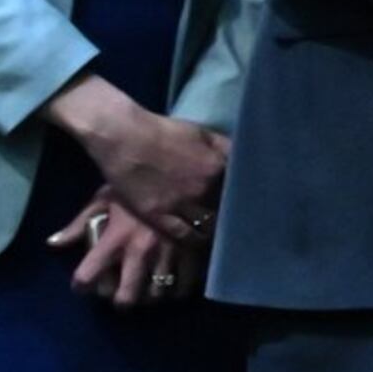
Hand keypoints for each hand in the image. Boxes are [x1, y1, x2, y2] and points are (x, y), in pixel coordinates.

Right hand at [38, 74, 226, 240]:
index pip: (241, 188)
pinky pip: (184, 234)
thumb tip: (243, 158)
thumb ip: (225, 148)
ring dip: (214, 227)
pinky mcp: (158, 216)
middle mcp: (203, 188)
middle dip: (230, 212)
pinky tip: (200, 239)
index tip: (248, 200)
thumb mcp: (203, 133)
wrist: (124, 138)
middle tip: (236, 218)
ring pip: (207, 224)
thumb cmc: (163, 131)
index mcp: (217, 166)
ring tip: (219, 230)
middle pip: (226, 208)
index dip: (244, 195)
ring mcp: (181, 204)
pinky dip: (194, 238)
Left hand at [48, 187, 197, 308]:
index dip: (81, 285)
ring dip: (149, 295)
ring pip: (157, 294)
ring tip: (147, 287)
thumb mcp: (104, 198)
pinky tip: (175, 282)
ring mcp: (169, 253)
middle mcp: (141, 251)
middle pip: (126, 297)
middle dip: (120, 300)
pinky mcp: (194, 249)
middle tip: (120, 293)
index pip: (87, 276)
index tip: (82, 283)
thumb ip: (79, 224)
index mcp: (116, 238)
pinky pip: (186, 283)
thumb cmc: (136, 182)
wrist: (181, 167)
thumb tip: (53, 243)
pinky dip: (179, 288)